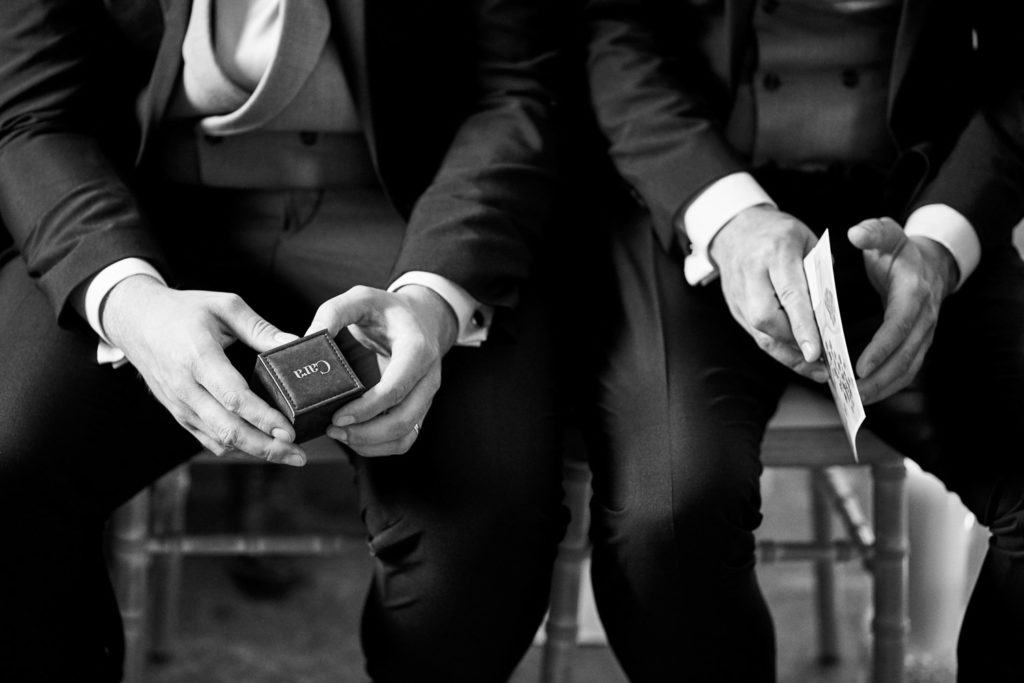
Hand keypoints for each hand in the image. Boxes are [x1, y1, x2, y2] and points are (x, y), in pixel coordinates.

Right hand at [102, 275, 305, 464]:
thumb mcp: (224, 306)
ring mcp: (180, 405)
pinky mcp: (178, 413)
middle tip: (297, 455)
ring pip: (219, 439)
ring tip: (288, 453)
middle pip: (228, 429)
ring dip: (255, 450)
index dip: (263, 418)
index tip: (290, 430)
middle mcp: (186, 387)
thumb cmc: (182, 311)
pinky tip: (259, 447)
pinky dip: (235, 447)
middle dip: (266, 446)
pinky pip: (208, 439)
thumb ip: (260, 328)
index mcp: (199, 358)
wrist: (136, 321)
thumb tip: (295, 343)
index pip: (233, 397)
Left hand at [306, 284, 457, 456]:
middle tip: (333, 430)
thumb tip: (307, 340)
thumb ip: (333, 313)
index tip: (337, 416)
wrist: (422, 318)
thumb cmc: (389, 311)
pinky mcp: (418, 408)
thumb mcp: (362, 298)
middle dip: (367, 433)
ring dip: (372, 443)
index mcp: (417, 349)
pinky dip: (380, 446)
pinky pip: (404, 439)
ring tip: (340, 435)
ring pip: (406, 435)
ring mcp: (425, 396)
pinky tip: (354, 438)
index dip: (367, 408)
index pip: (397, 387)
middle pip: (404, 419)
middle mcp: (428, 377)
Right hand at [709, 205, 828, 381]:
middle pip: (766, 318)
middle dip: (794, 343)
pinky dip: (779, 349)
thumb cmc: (778, 233)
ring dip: (788, 355)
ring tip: (816, 369)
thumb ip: (819, 272)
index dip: (803, 326)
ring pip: (760, 333)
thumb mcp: (806, 240)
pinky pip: (756, 334)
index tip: (816, 352)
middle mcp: (752, 274)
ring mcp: (739, 293)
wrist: (734, 228)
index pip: (790, 295)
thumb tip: (831, 310)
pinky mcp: (735, 306)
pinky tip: (798, 358)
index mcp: (776, 252)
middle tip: (822, 360)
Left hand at [848, 217, 956, 403]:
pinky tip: (864, 396)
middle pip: (905, 355)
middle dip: (879, 378)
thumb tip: (856, 233)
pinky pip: (906, 370)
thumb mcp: (888, 234)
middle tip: (850, 393)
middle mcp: (923, 318)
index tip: (860, 366)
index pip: (899, 325)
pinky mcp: (917, 344)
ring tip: (853, 400)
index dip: (882, 348)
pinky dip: (887, 385)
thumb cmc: (902, 252)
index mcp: (914, 292)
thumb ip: (873, 232)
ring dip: (883, 387)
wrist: (930, 263)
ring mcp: (923, 334)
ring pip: (907, 368)